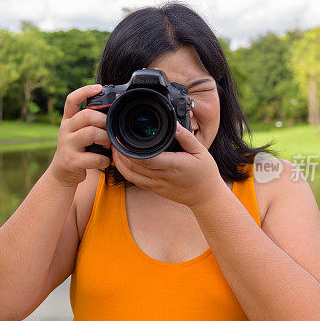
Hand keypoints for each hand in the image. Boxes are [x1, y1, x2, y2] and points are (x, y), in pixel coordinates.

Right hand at [48, 84, 111, 186]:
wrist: (62, 173)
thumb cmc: (76, 149)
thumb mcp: (77, 132)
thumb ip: (89, 122)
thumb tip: (113, 110)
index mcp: (68, 120)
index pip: (71, 100)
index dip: (84, 91)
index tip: (98, 87)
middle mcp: (65, 130)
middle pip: (86, 116)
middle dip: (103, 121)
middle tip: (109, 130)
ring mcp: (67, 146)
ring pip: (90, 133)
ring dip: (105, 138)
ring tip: (108, 145)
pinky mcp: (71, 161)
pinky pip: (93, 157)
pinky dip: (104, 160)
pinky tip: (105, 161)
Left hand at [111, 122, 226, 207]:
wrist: (205, 197)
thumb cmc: (204, 173)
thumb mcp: (200, 151)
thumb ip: (186, 137)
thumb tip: (174, 123)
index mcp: (172, 166)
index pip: (145, 158)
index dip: (130, 149)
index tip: (122, 137)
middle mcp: (161, 176)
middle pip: (133, 166)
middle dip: (120, 153)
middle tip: (114, 138)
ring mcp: (156, 185)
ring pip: (130, 175)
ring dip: (118, 162)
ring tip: (114, 148)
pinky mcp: (153, 189)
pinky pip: (134, 180)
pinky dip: (124, 170)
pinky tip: (121, 160)